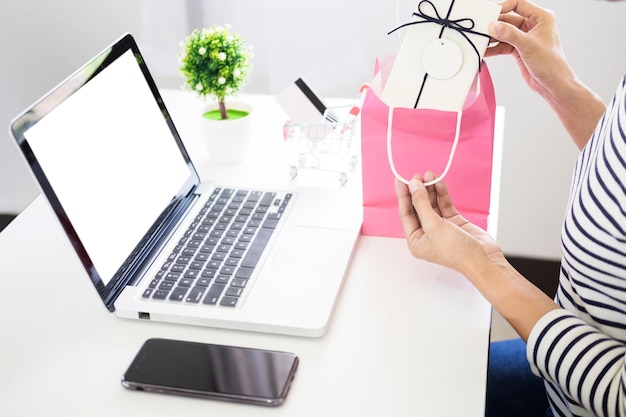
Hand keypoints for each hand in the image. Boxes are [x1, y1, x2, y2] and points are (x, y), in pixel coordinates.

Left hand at [394, 173, 503, 274]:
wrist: (483, 259)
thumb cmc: (457, 252)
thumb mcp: (433, 226)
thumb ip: (421, 204)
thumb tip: (413, 186)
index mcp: (416, 241)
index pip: (405, 214)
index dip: (403, 196)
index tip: (400, 180)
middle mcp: (426, 234)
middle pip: (417, 207)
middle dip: (417, 191)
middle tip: (416, 176)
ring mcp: (440, 227)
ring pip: (431, 204)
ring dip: (429, 190)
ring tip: (428, 174)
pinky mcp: (453, 222)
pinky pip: (444, 204)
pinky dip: (441, 193)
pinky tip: (438, 182)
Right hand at [485, 0, 605, 148]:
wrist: (552, 84)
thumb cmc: (551, 63)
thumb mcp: (528, 45)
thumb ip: (510, 34)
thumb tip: (494, 26)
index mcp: (541, 18)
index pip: (519, 4)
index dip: (504, 6)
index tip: (491, 13)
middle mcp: (533, 26)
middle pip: (508, 19)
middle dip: (495, 25)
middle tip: (482, 29)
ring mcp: (525, 38)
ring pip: (504, 33)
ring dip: (493, 38)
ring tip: (481, 42)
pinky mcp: (519, 49)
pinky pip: (503, 45)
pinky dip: (494, 48)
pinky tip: (486, 52)